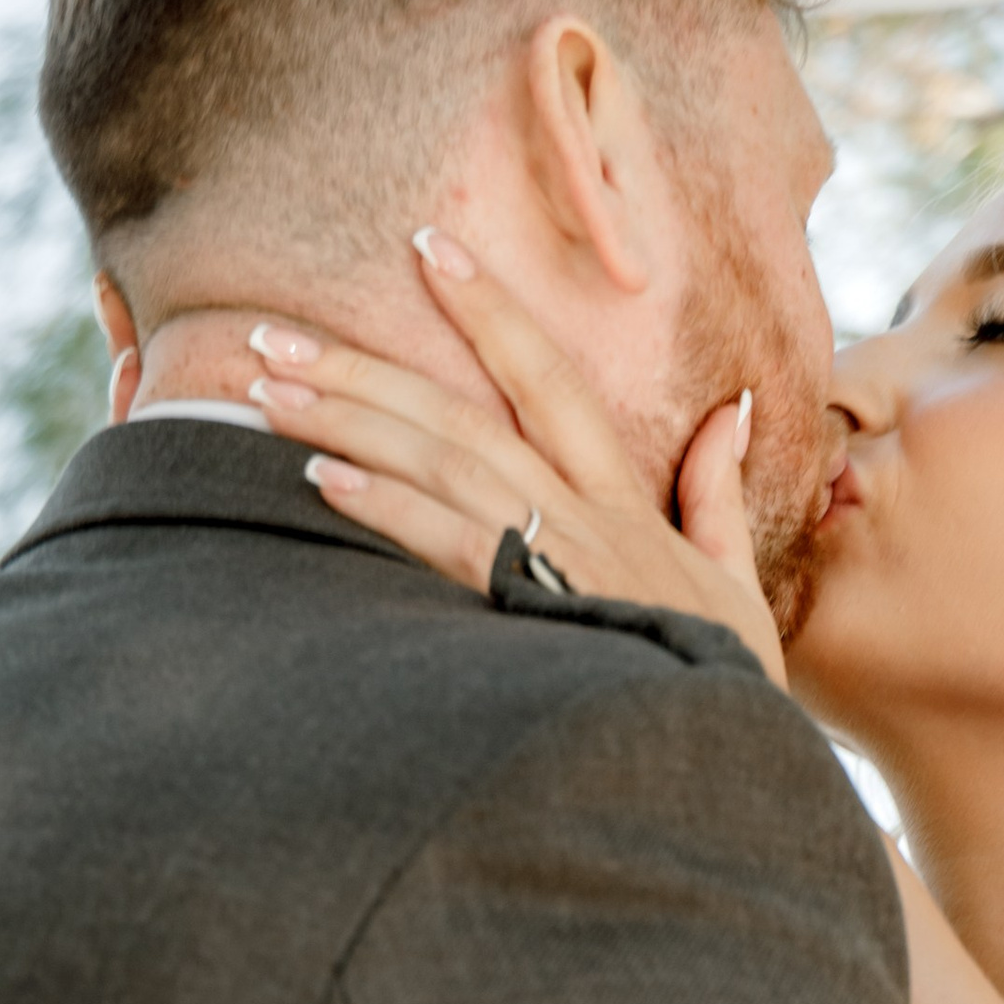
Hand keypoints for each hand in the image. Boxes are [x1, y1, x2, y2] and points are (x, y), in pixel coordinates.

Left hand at [239, 232, 787, 688]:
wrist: (726, 756)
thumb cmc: (726, 682)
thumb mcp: (734, 583)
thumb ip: (717, 493)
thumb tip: (731, 412)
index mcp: (625, 504)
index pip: (551, 380)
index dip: (491, 311)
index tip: (426, 248)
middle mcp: (587, 516)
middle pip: (467, 415)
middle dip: (367, 367)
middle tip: (273, 333)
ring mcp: (560, 560)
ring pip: (444, 464)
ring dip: (351, 420)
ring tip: (269, 390)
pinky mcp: (539, 611)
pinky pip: (449, 544)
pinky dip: (386, 506)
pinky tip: (320, 476)